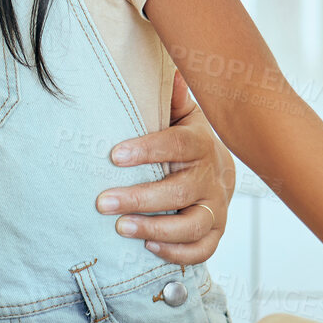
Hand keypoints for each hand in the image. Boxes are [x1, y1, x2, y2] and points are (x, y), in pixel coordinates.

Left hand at [96, 71, 234, 264]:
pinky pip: (202, 249)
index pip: (177, 145)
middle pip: (180, 190)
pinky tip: (148, 246)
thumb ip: (170, 99)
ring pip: (192, 224)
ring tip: (120, 228)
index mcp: (200, 144)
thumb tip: (172, 70)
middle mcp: (211, 177)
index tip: (114, 156)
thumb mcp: (180, 116)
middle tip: (102, 202)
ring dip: (155, 228)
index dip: (148, 150)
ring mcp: (216, 207)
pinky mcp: (215, 232)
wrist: (219, 170)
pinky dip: (176, 252)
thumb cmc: (186, 142)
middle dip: (139, 198)